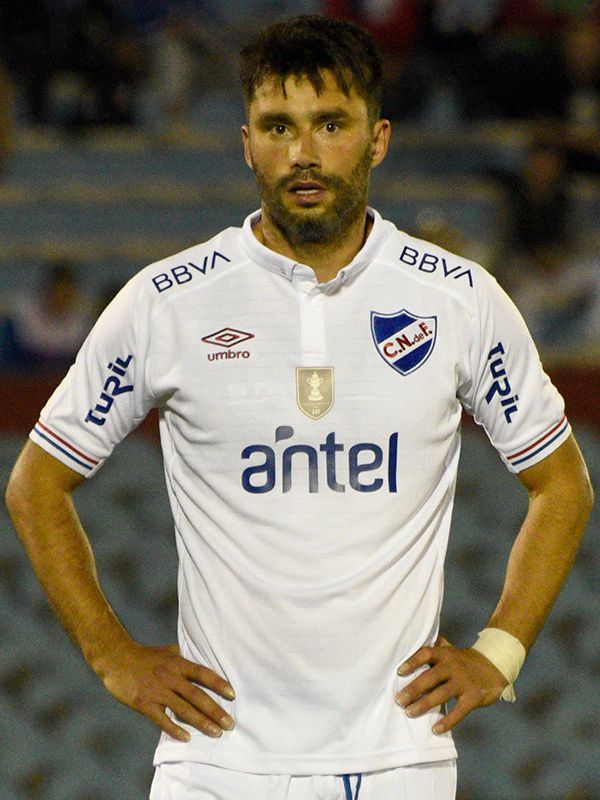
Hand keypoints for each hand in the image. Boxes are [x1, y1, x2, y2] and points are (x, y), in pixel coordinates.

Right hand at [98, 641, 234, 741]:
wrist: (116, 658)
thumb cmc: (145, 655)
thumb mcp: (168, 651)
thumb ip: (184, 659)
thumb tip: (200, 666)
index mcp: (178, 663)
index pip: (203, 674)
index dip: (219, 684)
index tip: (232, 695)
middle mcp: (171, 677)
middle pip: (198, 696)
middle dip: (215, 711)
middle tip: (230, 724)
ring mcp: (158, 691)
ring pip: (184, 710)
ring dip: (202, 723)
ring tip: (216, 733)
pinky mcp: (144, 703)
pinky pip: (162, 719)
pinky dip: (175, 729)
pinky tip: (187, 738)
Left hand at [395, 636, 506, 733]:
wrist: (495, 666)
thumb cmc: (464, 660)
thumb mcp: (450, 651)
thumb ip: (433, 649)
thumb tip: (409, 646)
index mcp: (445, 654)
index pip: (426, 654)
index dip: (412, 662)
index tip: (399, 672)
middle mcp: (453, 666)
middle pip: (430, 677)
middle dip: (413, 689)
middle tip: (399, 700)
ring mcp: (463, 682)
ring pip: (441, 694)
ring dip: (424, 704)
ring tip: (409, 713)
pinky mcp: (473, 697)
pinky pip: (458, 711)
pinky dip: (447, 721)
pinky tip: (435, 729)